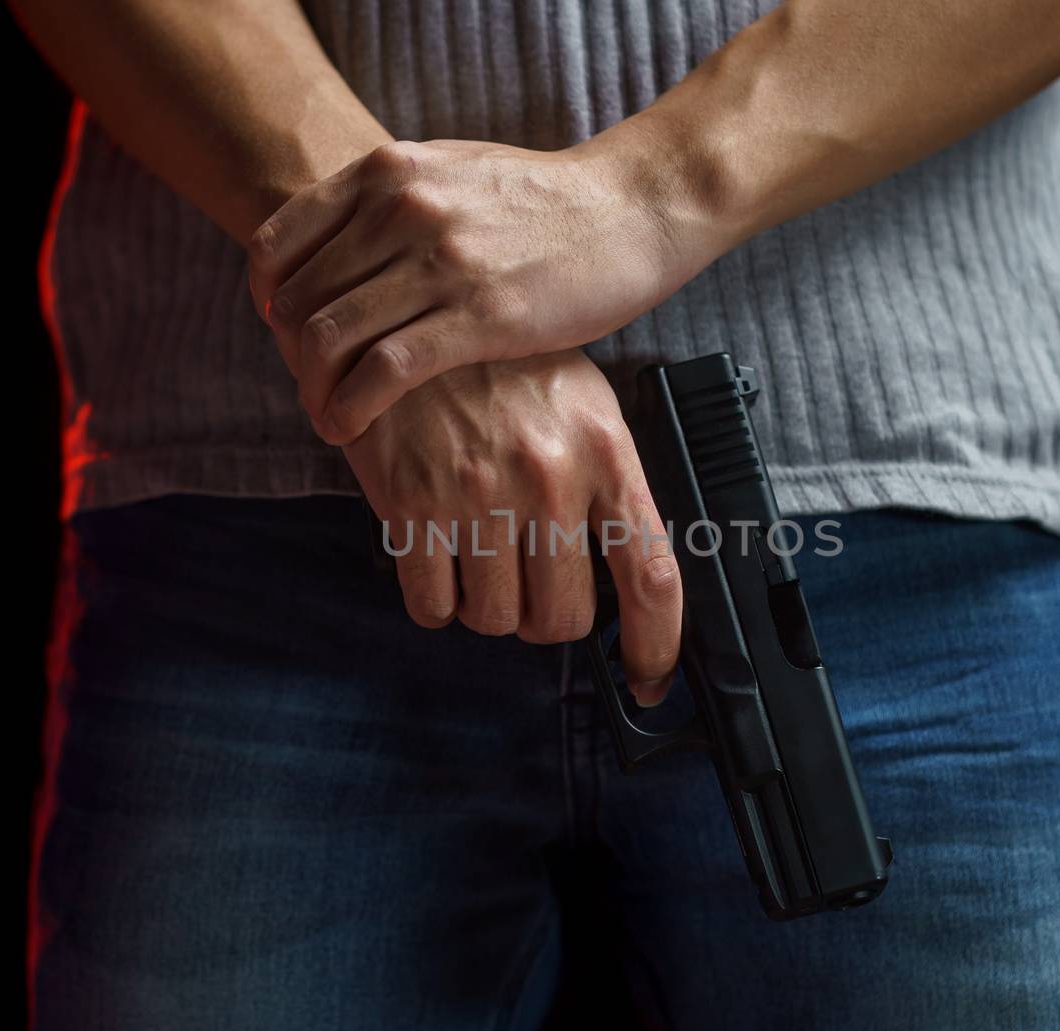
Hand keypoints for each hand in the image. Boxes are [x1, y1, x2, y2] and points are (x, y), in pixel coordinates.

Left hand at [246, 134, 720, 444]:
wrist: (630, 210)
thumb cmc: (546, 204)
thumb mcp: (452, 174)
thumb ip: (392, 201)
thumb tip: (341, 243)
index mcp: (387, 173)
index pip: (277, 243)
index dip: (267, 299)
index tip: (285, 332)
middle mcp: (401, 210)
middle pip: (297, 299)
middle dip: (291, 355)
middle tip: (312, 387)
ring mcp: (439, 263)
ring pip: (329, 337)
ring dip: (313, 391)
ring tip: (325, 417)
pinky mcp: (479, 316)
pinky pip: (383, 370)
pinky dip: (350, 407)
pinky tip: (348, 428)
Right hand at [344, 349, 681, 706]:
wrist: (404, 320)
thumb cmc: (500, 368)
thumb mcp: (582, 406)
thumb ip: (610, 487)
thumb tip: (633, 581)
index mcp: (604, 451)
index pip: (650, 575)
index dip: (656, 647)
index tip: (648, 680)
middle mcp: (548, 476)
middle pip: (564, 618)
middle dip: (547, 616)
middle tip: (528, 578)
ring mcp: (478, 493)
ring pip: (496, 620)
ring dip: (488, 605)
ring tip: (478, 551)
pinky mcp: (412, 504)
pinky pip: (433, 607)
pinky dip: (436, 600)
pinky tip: (437, 556)